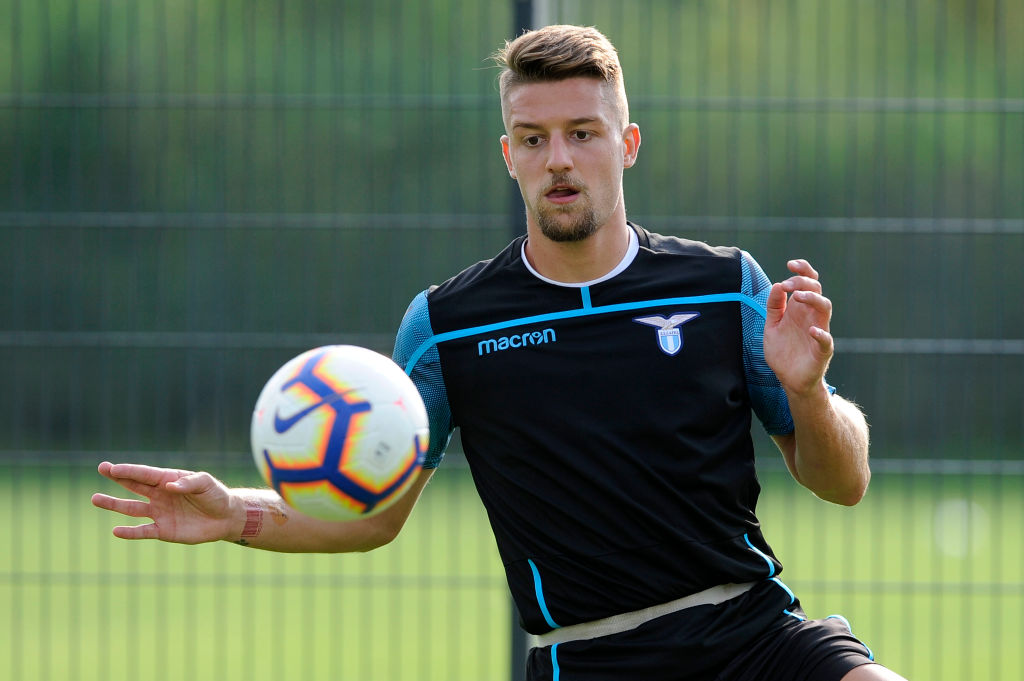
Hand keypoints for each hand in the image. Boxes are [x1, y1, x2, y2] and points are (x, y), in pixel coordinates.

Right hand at [92, 461, 238, 543]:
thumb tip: (169, 486)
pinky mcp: (163, 530)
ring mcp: (159, 512)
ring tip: (95, 498)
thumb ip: (189, 483)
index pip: (146, 474)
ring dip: (114, 504)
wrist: (225, 517)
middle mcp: (160, 494)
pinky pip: (143, 531)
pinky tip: (116, 531)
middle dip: (118, 477)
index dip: (129, 471)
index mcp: (169, 479)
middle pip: (134, 485)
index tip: (112, 467)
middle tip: (101, 468)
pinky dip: (130, 532)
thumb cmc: (216, 495)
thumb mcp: (206, 483)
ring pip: (132, 508)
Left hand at [763, 259, 833, 396]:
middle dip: (803, 282)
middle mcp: (811, 317)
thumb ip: (773, 307)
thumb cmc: (782, 351)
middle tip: (787, 284)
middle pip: (816, 290)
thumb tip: (776, 286)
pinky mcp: (822, 351)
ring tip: (798, 297)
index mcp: (799, 309)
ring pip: (825, 308)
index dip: (803, 271)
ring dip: (814, 299)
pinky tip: (811, 330)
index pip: (808, 283)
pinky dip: (821, 334)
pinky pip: (826, 340)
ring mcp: (819, 332)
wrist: (788, 379)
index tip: (790, 264)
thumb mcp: (771, 326)